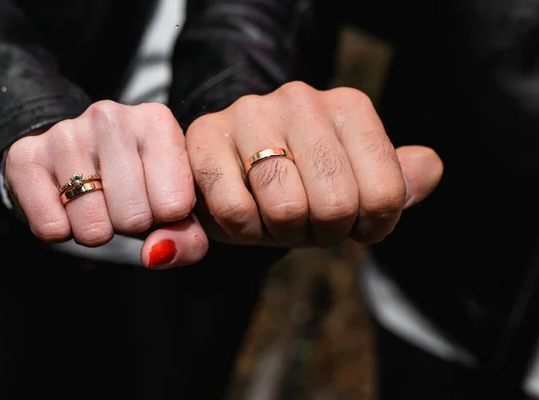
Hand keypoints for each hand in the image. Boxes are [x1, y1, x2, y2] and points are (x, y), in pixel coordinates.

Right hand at [5, 100, 207, 267]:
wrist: (80, 156)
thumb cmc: (141, 182)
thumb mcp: (178, 206)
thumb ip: (188, 239)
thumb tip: (155, 253)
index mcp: (157, 122)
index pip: (174, 205)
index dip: (166, 219)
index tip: (157, 200)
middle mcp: (110, 117)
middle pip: (133, 218)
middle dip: (130, 226)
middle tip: (123, 204)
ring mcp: (65, 134)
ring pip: (92, 227)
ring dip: (97, 231)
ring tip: (97, 203)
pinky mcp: (26, 156)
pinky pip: (51, 228)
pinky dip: (62, 231)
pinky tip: (66, 205)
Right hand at [185, 82, 442, 246]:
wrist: (235, 164)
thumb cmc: (300, 180)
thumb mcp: (354, 181)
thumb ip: (397, 178)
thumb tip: (428, 168)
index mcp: (349, 107)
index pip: (385, 194)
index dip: (369, 227)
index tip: (352, 225)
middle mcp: (301, 99)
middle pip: (336, 204)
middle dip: (323, 233)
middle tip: (308, 224)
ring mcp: (250, 113)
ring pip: (285, 208)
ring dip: (282, 234)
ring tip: (275, 219)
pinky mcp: (205, 138)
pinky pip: (236, 211)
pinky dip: (244, 231)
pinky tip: (244, 213)